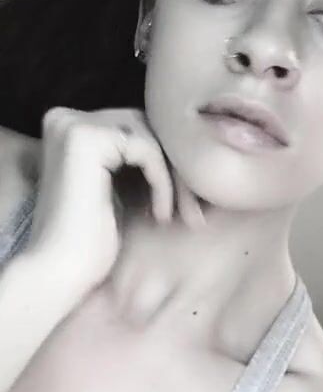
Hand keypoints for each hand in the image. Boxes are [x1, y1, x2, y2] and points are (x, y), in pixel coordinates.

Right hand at [24, 106, 205, 307]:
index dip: (168, 164)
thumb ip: (139, 158)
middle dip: (176, 169)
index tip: (188, 204)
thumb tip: (188, 143)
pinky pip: (148, 149)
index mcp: (69, 126)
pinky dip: (162, 183)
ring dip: (174, 179)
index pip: (137, 128)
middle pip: (147, 127)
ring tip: (176, 215)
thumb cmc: (91, 240)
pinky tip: (160, 214)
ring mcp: (73, 125)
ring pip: (152, 137)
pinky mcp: (85, 138)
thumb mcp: (121, 187)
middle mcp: (66, 118)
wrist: (60, 273)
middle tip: (192, 211)